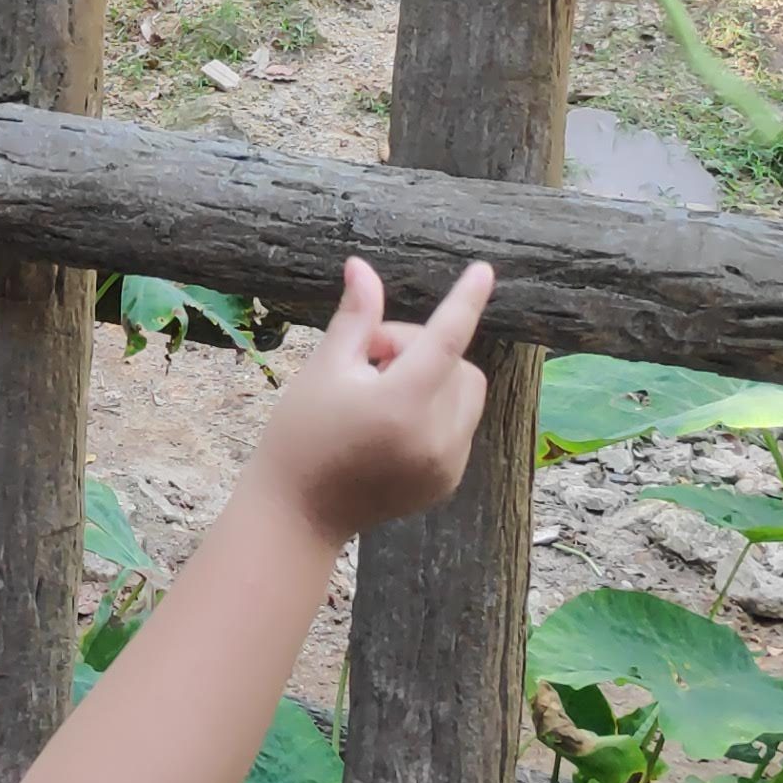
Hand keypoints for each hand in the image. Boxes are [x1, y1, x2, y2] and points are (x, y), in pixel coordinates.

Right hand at [250, 255, 495, 550]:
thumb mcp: (324, 368)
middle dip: (420, 350)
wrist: (298, 514)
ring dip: (434, 379)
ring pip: (464, 394)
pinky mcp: (447, 480)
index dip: (466, 301)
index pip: (447, 338)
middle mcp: (435, 436)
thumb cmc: (301, 435)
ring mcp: (447, 463)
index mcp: (402, 404)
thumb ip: (356, 318)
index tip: (484, 270)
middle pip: (457, 364)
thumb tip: (362, 267)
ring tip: (381, 393)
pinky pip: (460, 425)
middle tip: (370, 360)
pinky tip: (391, 425)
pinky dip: (436, 411)